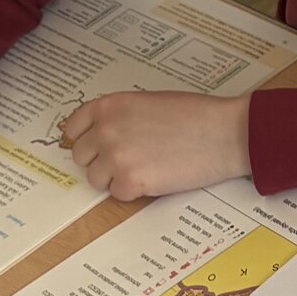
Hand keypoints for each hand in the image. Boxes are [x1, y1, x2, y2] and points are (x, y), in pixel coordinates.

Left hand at [59, 91, 250, 201]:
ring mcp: (116, 157)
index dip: (85, 138)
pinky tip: (155, 177)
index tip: (93, 145)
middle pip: (81, 156)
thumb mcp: (148, 101)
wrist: (223, 133)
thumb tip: (105, 133)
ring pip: (96, 178)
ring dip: (115, 177)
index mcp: (110, 106)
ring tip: (144, 168)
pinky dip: (133, 191)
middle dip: (100, 160)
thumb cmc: (196, 115)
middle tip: (126, 160)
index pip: (73, 127)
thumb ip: (121, 115)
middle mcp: (106, 130)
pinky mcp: (130, 182)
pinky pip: (118, 194)